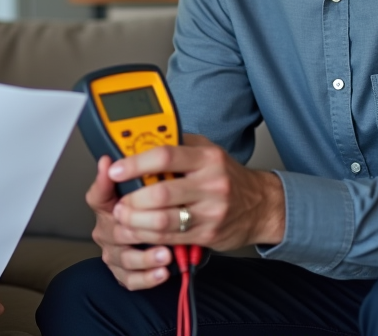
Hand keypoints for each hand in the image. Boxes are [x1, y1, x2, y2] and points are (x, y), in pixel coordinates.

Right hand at [86, 154, 175, 289]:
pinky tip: (163, 272)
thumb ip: (153, 164)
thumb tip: (151, 137)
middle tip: (158, 222)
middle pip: (114, 227)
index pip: (98, 192)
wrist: (173, 230)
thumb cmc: (160, 203)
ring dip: (145, 255)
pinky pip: (130, 278)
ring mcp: (115, 250)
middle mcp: (108, 226)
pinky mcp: (124, 271)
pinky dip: (147, 277)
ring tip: (166, 253)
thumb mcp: (159, 178)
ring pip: (123, 255)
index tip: (112, 169)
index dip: (103, 181)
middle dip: (136, 226)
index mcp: (110, 202)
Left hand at [112, 133, 283, 251]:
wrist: (261, 206)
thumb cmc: (227, 176)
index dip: (135, 163)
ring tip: (124, 218)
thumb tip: (141, 140)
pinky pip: (172, 237)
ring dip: (136, 221)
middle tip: (118, 202)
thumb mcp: (207, 151)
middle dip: (132, 199)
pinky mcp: (208, 234)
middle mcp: (211, 183)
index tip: (115, 169)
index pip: (165, 156)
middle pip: (161, 192)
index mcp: (207, 157)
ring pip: (164, 219)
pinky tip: (140, 232)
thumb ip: (177, 145)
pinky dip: (150, 236)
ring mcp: (211, 211)